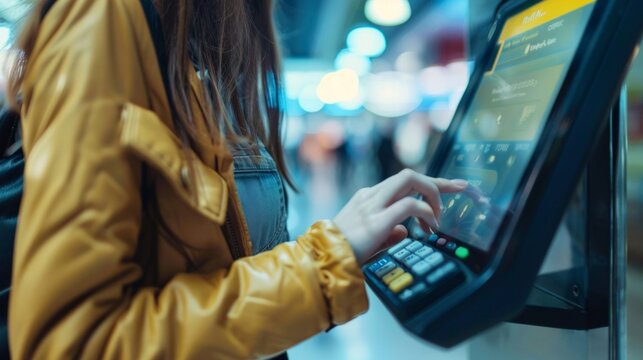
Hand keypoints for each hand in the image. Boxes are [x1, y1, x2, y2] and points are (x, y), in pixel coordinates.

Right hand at [333, 169, 467, 263]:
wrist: (322, 262)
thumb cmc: (342, 254)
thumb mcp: (370, 240)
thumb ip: (388, 233)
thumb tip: (406, 232)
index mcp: (367, 198)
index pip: (402, 184)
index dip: (428, 184)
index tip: (450, 187)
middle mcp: (371, 196)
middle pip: (410, 175)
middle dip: (439, 181)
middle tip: (460, 190)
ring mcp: (373, 205)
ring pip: (411, 179)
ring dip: (433, 194)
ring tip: (438, 219)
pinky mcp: (377, 219)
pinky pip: (410, 205)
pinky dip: (426, 213)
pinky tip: (429, 228)